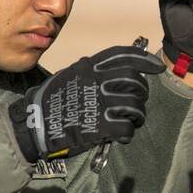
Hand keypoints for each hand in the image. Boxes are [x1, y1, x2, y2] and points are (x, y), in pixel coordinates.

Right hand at [8, 45, 166, 160]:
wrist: (34, 124)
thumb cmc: (52, 101)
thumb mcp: (71, 75)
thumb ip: (92, 72)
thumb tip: (116, 74)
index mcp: (90, 67)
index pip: (124, 56)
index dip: (145, 60)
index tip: (157, 67)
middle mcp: (97, 82)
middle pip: (135, 83)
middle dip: (142, 93)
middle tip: (137, 102)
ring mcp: (99, 104)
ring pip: (135, 106)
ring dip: (137, 116)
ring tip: (131, 121)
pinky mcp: (100, 126)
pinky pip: (126, 128)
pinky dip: (127, 133)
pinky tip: (121, 135)